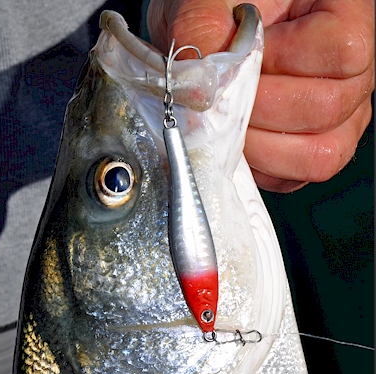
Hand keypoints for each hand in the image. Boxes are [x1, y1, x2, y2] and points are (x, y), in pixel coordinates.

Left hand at [147, 0, 373, 191]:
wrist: (212, 37)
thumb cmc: (221, 9)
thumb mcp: (209, 0)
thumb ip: (205, 29)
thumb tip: (201, 91)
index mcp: (342, 17)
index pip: (342, 52)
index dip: (284, 62)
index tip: (245, 55)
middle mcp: (349, 74)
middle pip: (327, 110)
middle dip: (260, 111)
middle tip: (225, 98)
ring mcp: (336, 119)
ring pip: (318, 156)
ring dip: (260, 147)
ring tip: (228, 123)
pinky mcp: (308, 152)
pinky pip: (294, 178)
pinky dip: (259, 169)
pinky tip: (237, 142)